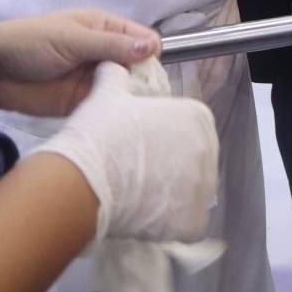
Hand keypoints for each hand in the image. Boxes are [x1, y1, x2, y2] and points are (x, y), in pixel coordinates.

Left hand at [0, 9, 160, 116]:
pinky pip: (107, 107)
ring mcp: (95, 80)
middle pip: (140, 67)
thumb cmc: (31, 43)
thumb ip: (111, 45)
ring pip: (127, 89)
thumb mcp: (72, 38)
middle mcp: (106, 53)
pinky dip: (115, 113)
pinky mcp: (83, 103)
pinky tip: (119, 121)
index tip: (148, 73)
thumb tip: (152, 48)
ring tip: (135, 112)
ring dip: (132, 99)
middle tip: (145, 98)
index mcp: (106, 29)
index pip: (144, 40)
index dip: (150, 55)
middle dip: (146, 80)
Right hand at [36, 62, 218, 241]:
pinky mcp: (192, 221)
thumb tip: (111, 65)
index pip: (189, 132)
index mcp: (197, 117)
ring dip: (171, 198)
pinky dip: (172, 226)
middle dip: (171, 170)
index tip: (143, 151)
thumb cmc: (100, 134)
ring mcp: (203, 189)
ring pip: (192, 195)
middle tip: (139, 176)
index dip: (165, 143)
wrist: (83, 179)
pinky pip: (189, 226)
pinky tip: (148, 219)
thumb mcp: (108, 95)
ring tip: (139, 198)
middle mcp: (208, 151)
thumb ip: (116, 77)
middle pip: (193, 163)